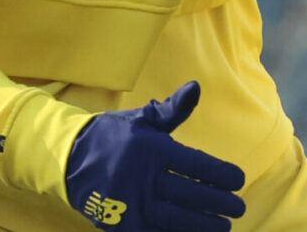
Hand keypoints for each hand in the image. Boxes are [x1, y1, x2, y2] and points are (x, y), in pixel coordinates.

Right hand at [64, 81, 245, 231]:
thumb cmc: (113, 136)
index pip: (195, 164)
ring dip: (201, 224)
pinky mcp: (119, 224)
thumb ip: (172, 108)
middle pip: (188, 195)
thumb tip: (196, 87)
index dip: (220, 174)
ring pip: (173, 220)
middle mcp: (141, 178)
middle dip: (217, 203)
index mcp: (151, 150)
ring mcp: (129, 204)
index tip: (239, 180)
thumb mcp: (142, 118)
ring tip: (223, 227)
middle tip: (237, 208)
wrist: (67, 159)